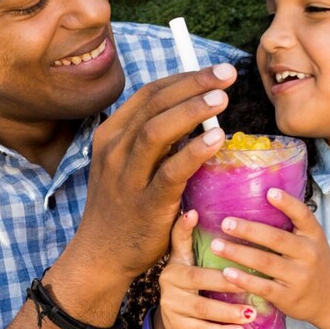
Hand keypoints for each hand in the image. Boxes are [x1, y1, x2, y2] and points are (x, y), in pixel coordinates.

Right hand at [74, 64, 235, 280]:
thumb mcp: (127, 165)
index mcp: (110, 135)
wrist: (102, 255)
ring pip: (157, 131)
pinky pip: (171, 171)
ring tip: (222, 99)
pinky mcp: (146, 204)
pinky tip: (216, 139)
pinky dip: (194, 151)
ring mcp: (127, 177)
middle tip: (227, 74)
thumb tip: (197, 112)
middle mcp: (115, 150)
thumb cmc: (123, 207)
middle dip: (193, 84)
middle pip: (155, 104)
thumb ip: (153, 140)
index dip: (184, 78)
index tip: (213, 73)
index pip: (149, 94)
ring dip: (192, 110)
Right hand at [154, 210, 256, 328]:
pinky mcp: (178, 327)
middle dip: (225, 284)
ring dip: (228, 313)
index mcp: (175, 264)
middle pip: (198, 280)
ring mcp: (172, 307)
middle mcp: (169, 284)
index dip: (184, 230)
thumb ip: (189, 239)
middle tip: (250, 284)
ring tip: (250, 314)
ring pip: (202, 310)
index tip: (196, 216)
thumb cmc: (189, 286)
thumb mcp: (187, 262)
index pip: (179, 244)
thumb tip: (194, 210)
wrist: (174, 322)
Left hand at [211, 188, 329, 328]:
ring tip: (216, 246)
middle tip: (225, 223)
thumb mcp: (312, 242)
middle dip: (248, 230)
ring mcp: (299, 277)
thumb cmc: (315, 265)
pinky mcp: (289, 297)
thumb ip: (293, 226)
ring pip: (265, 262)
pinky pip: (263, 287)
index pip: (303, 215)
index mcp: (313, 236)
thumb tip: (260, 198)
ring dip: (238, 253)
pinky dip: (244, 280)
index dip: (287, 203)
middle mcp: (308, 254)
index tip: (269, 192)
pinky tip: (227, 273)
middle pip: (276, 238)